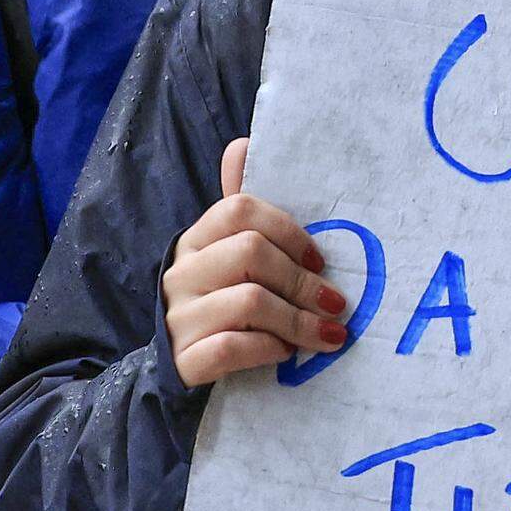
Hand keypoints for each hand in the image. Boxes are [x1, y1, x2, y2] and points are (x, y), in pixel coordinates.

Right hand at [164, 136, 348, 387]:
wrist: (175, 367)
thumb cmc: (222, 303)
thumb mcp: (230, 257)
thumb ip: (245, 213)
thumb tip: (242, 143)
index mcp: (197, 239)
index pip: (240, 209)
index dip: (289, 230)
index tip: (319, 260)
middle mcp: (182, 272)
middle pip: (251, 253)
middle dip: (303, 281)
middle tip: (336, 304)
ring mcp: (179, 317)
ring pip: (248, 302)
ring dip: (298, 321)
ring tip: (327, 336)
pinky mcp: (183, 360)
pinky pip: (231, 347)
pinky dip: (268, 349)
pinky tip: (285, 354)